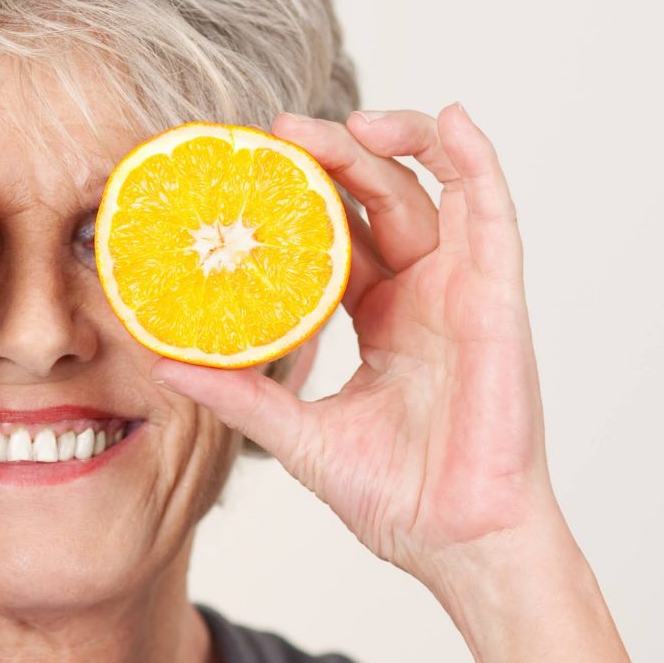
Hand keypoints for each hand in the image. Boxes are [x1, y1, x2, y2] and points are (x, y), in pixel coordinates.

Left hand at [156, 103, 554, 591]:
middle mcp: (423, 295)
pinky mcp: (498, 299)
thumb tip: (165, 364)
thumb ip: (242, 396)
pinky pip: (493, 214)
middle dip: (334, 156)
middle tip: (279, 131)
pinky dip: (477, 161)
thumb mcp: (300, 438)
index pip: (338, 235)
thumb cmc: (399, 500)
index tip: (248, 166)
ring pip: (435, 189)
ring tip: (349, 119)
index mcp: (382, 319)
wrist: (458, 543)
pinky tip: (455, 119)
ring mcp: (462, 292)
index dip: (300, 195)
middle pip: (379, 198)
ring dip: (397, 142)